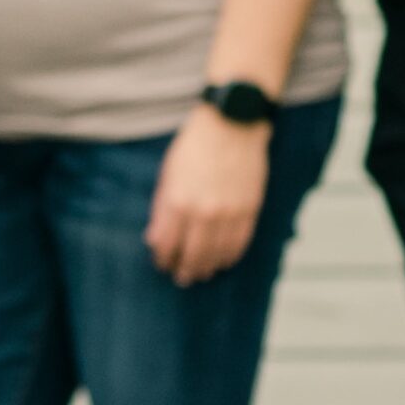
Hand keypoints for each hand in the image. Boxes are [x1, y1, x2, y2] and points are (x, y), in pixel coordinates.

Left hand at [145, 104, 270, 286]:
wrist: (231, 127)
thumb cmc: (193, 148)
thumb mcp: (167, 176)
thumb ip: (161, 210)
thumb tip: (153, 240)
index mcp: (177, 202)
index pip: (166, 244)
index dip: (163, 258)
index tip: (162, 263)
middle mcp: (203, 212)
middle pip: (192, 254)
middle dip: (184, 270)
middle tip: (181, 278)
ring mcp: (229, 212)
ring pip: (217, 253)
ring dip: (207, 267)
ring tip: (201, 273)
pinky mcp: (250, 209)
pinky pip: (239, 242)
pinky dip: (230, 256)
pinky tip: (223, 261)